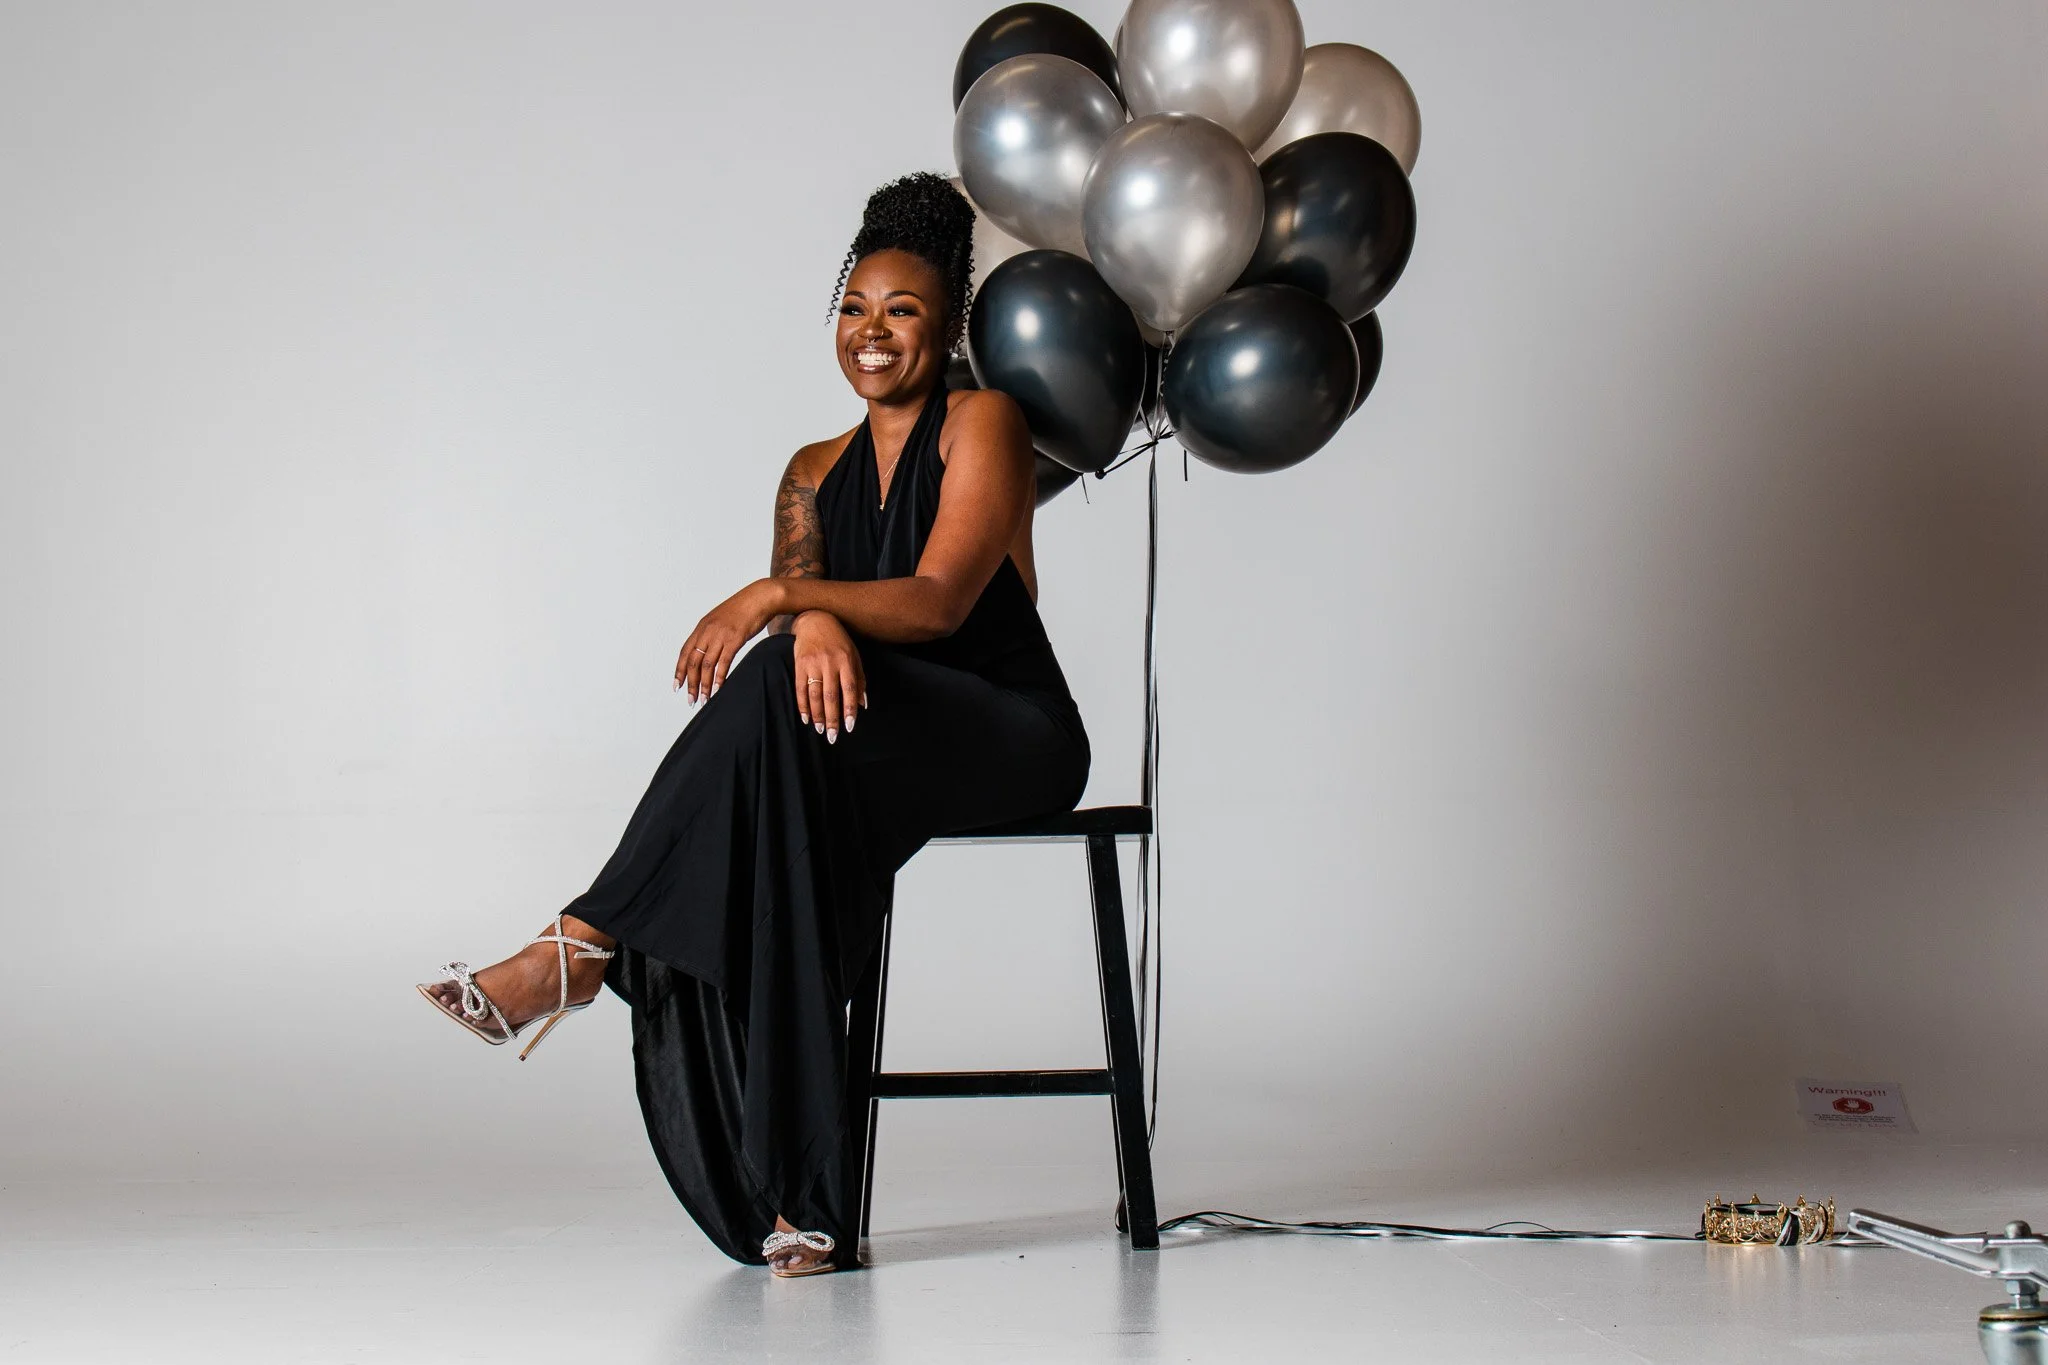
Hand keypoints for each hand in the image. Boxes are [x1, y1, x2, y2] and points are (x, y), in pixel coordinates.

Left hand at [675, 579, 782, 701]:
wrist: (760, 598)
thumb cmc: (743, 609)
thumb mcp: (721, 620)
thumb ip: (711, 634)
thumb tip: (707, 650)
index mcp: (702, 627)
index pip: (685, 652)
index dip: (680, 670)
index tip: (677, 685)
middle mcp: (707, 631)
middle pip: (693, 661)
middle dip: (690, 683)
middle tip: (690, 699)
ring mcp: (720, 635)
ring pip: (706, 664)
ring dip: (704, 684)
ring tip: (704, 699)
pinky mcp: (735, 639)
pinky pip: (724, 662)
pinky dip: (719, 677)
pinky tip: (718, 688)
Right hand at [791, 610, 864, 742]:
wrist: (815, 620)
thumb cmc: (838, 641)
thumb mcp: (854, 655)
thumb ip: (859, 679)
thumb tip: (862, 704)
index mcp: (846, 661)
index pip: (849, 689)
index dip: (849, 709)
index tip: (849, 726)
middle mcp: (830, 663)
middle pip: (831, 696)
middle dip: (832, 718)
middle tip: (833, 736)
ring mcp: (813, 663)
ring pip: (815, 694)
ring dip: (817, 715)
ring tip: (820, 729)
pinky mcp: (799, 664)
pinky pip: (800, 689)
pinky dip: (802, 705)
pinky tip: (806, 717)